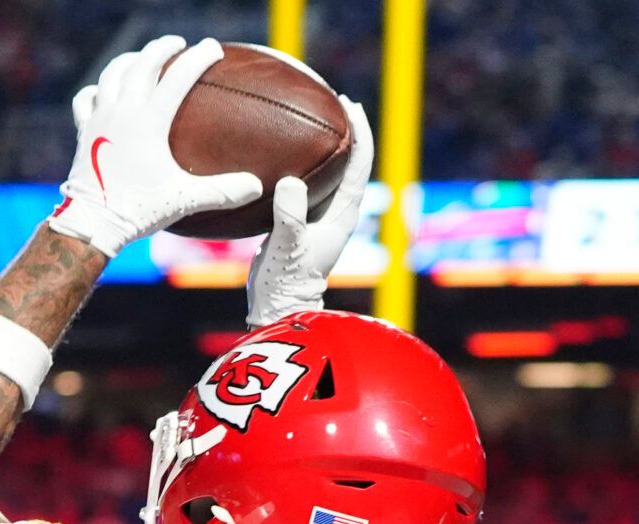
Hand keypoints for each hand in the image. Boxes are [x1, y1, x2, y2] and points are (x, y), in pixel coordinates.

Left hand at [49, 36, 263, 258]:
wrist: (92, 222)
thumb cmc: (138, 210)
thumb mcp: (186, 200)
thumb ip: (223, 192)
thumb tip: (258, 187)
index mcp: (149, 120)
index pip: (178, 76)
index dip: (198, 58)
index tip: (214, 48)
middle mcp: (122, 110)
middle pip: (142, 64)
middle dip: (161, 48)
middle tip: (178, 45)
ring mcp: (99, 118)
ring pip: (113, 73)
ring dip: (130, 59)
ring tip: (143, 58)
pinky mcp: (84, 131)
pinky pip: (87, 97)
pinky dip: (98, 88)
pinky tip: (104, 92)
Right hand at [245, 96, 372, 325]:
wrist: (278, 306)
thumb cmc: (286, 281)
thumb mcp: (288, 246)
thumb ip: (290, 216)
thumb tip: (290, 182)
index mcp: (342, 215)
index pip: (359, 166)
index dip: (360, 134)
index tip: (351, 106)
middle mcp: (336, 213)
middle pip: (349, 164)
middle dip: (347, 132)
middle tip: (337, 101)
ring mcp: (319, 218)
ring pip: (329, 173)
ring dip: (326, 147)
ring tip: (314, 120)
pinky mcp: (300, 222)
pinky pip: (306, 185)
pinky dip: (301, 165)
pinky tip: (283, 156)